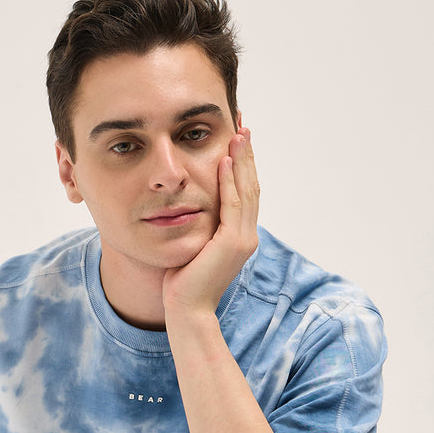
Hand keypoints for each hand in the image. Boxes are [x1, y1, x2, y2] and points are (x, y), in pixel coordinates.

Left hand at [163, 126, 259, 316]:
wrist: (187, 310)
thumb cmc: (182, 283)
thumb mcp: (192, 246)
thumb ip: (198, 226)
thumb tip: (186, 206)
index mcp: (239, 236)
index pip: (244, 191)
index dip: (242, 163)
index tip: (237, 136)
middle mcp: (246, 235)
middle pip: (251, 184)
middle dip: (247, 152)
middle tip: (243, 122)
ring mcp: (243, 239)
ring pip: (246, 190)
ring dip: (242, 159)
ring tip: (238, 132)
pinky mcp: (233, 243)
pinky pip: (233, 204)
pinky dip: (230, 181)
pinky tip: (225, 160)